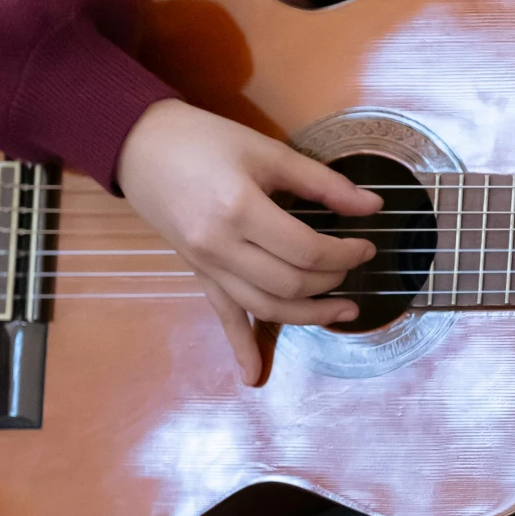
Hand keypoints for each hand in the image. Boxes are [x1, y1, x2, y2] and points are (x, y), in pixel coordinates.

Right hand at [115, 99, 382, 384]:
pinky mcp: (198, 272)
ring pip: (264, 307)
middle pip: (289, 284)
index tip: (366, 246)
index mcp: (239, 209)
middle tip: (354, 266)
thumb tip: (373, 206)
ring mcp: (206, 265)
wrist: (142, 145)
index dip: (344, 254)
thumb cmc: (206, 140)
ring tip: (342, 310)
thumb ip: (323, 183)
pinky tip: (253, 375)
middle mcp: (219, 247)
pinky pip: (222, 314)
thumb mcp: (268, 152)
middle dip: (331, 281)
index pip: (306, 250)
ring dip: (307, 316)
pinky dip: (239, 346)